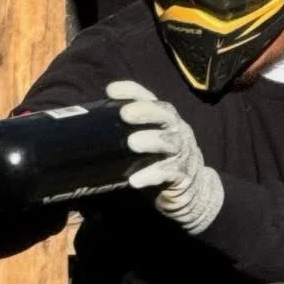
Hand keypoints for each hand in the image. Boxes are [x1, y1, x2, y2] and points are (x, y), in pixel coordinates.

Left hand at [106, 80, 223, 233]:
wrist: (193, 192)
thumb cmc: (159, 162)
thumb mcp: (146, 144)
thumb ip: (127, 135)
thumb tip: (90, 131)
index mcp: (165, 119)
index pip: (149, 98)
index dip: (132, 91)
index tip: (111, 91)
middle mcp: (177, 130)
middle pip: (165, 114)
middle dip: (145, 111)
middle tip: (125, 114)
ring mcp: (183, 153)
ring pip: (171, 142)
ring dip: (151, 140)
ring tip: (132, 143)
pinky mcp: (183, 176)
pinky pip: (169, 173)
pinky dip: (152, 175)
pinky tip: (135, 180)